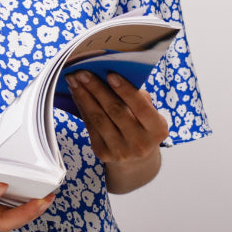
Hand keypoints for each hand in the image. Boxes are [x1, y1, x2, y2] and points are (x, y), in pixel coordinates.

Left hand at [68, 71, 168, 192]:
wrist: (136, 159)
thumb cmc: (143, 125)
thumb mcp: (150, 114)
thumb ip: (138, 98)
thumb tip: (112, 77)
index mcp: (157, 130)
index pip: (141, 107)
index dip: (125, 90)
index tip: (110, 74)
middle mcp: (140, 143)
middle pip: (115, 111)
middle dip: (97, 89)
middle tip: (83, 72)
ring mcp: (121, 151)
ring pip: (99, 118)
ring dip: (84, 97)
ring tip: (74, 80)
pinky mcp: (103, 153)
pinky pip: (90, 126)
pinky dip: (82, 107)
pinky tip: (76, 94)